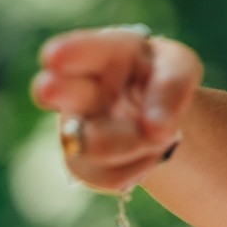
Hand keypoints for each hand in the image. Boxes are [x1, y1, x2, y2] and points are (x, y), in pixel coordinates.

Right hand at [30, 24, 201, 194]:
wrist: (153, 112)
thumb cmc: (160, 79)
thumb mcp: (178, 68)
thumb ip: (171, 86)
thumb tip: (156, 129)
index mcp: (102, 53)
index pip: (82, 50)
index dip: (70, 52)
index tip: (55, 56)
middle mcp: (75, 87)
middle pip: (55, 89)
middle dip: (55, 89)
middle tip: (48, 88)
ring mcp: (71, 127)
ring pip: (96, 145)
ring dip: (137, 143)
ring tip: (158, 133)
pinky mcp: (78, 163)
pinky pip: (110, 177)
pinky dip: (140, 168)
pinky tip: (146, 152)